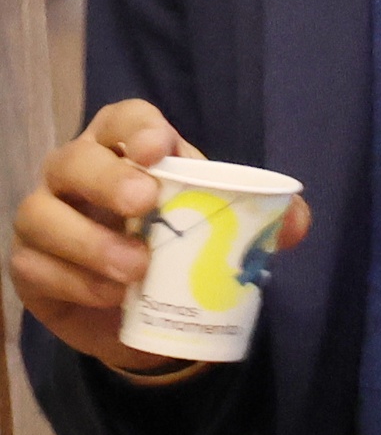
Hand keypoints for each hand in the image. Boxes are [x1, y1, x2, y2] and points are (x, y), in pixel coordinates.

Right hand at [9, 101, 300, 376]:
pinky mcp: (30, 265)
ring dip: (89, 241)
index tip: (163, 149)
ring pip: (40, 214)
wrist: (145, 314)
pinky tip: (111, 295)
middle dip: (107, 178)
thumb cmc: (179, 250)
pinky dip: (75, 280)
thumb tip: (296, 221)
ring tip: (136, 269)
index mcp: (123, 152)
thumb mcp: (222, 233)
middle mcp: (73, 176)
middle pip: (72, 159)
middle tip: (143, 204)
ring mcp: (44, 219)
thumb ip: (261, 222)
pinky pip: (35, 265)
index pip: (120, 120)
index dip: (138, 128)